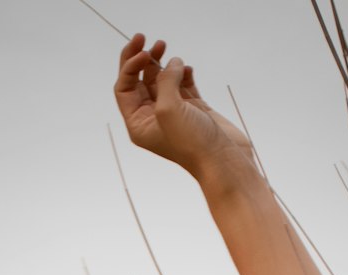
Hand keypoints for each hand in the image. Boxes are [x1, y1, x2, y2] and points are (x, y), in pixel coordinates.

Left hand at [113, 33, 254, 178]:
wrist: (222, 161)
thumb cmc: (192, 143)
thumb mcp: (169, 108)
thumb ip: (165, 80)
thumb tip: (173, 63)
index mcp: (139, 124)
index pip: (124, 88)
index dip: (129, 66)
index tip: (143, 52)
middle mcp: (154, 118)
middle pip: (140, 81)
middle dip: (143, 59)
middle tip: (149, 40)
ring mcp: (175, 113)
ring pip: (162, 80)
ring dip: (164, 63)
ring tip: (167, 49)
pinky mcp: (194, 109)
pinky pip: (184, 84)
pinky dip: (184, 73)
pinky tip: (187, 69)